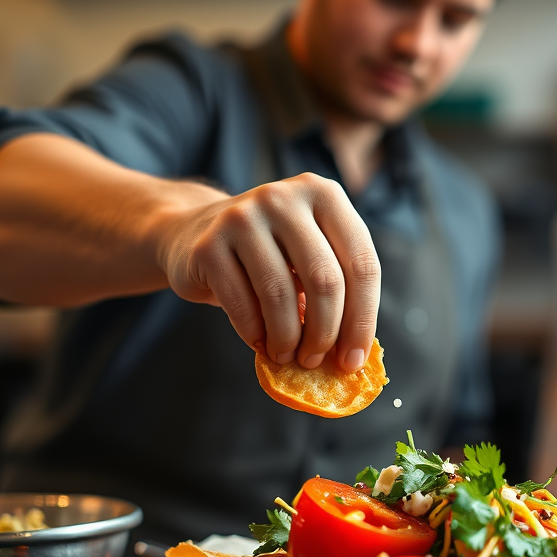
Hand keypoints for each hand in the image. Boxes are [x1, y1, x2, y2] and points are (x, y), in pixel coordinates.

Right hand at [157, 173, 379, 371]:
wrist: (194, 232)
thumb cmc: (268, 252)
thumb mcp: (309, 254)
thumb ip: (337, 287)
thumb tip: (353, 352)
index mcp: (324, 195)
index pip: (362, 263)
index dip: (363, 319)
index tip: (354, 359)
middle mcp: (284, 198)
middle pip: (325, 280)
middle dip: (326, 333)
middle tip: (317, 361)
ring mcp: (243, 217)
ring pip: (281, 294)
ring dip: (288, 338)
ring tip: (288, 355)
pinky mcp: (209, 244)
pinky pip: (241, 304)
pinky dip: (255, 334)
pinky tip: (261, 344)